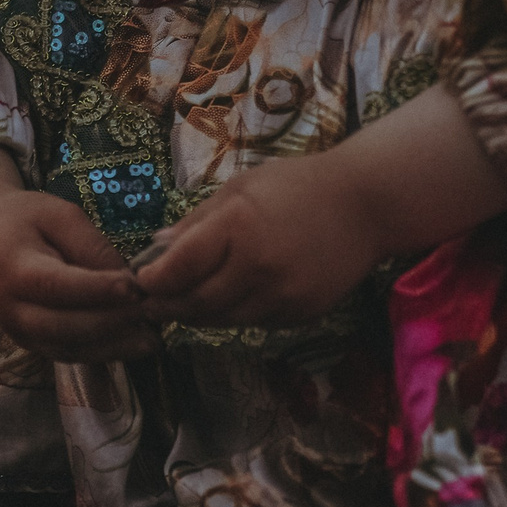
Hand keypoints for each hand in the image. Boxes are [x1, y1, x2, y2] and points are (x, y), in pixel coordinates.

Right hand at [0, 143, 157, 362]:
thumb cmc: (27, 218)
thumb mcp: (60, 215)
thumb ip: (92, 247)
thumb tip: (129, 283)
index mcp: (13, 268)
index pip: (58, 285)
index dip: (97, 290)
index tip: (136, 289)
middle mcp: (9, 308)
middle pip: (64, 325)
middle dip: (112, 322)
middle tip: (152, 315)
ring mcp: (18, 331)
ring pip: (69, 347)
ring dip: (113, 346)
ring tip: (152, 338)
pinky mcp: (31, 344)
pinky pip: (70, 354)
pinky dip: (103, 353)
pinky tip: (133, 345)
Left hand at [131, 155, 384, 329]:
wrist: (367, 205)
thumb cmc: (298, 185)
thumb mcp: (240, 188)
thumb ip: (196, 222)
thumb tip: (155, 248)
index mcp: (237, 227)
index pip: (179, 268)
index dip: (153, 281)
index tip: (139, 282)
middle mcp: (258, 268)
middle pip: (197, 303)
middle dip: (168, 306)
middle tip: (150, 304)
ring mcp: (282, 296)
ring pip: (223, 319)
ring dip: (197, 315)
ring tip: (181, 305)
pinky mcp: (301, 314)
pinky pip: (254, 321)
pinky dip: (233, 313)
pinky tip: (227, 300)